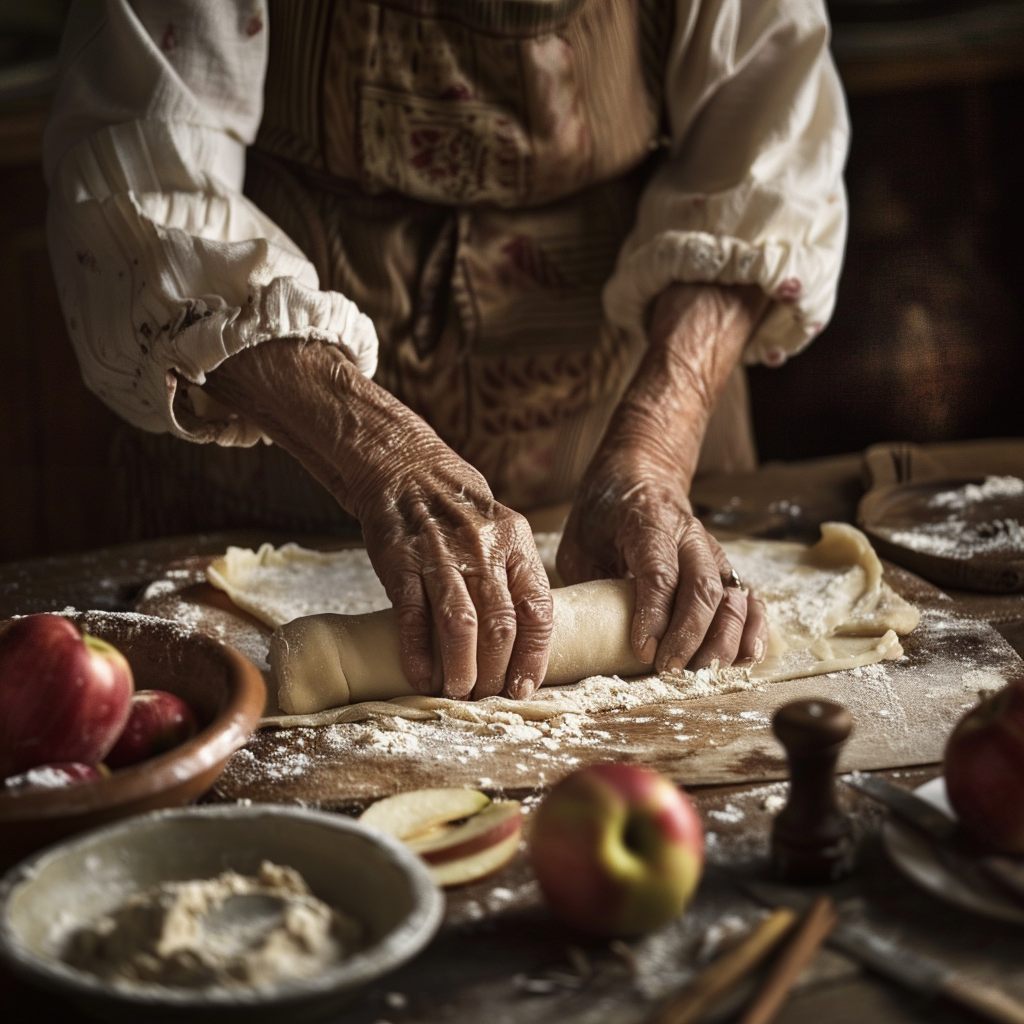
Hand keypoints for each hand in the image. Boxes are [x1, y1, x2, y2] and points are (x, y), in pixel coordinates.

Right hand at [352, 424, 552, 700]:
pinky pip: (413, 615)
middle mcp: (483, 550)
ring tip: (460, 692)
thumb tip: (529, 637)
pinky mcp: (401, 562)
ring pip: (460, 625)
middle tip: (488, 696)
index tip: (525, 687)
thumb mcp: (502, 531)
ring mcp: (440, 556)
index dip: (534, 655)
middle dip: (496, 671)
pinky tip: (420, 676)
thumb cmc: (459, 511)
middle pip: (500, 626)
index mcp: (516, 544)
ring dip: (461, 667)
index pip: (538, 610)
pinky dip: (417, 651)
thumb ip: (515, 576)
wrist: (406, 469)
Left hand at [558, 283, 769, 672]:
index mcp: (648, 524)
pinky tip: (748, 656)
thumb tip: (572, 634)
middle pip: (700, 588)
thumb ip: (584, 579)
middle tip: (669, 670)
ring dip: (723, 638)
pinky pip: (750, 598)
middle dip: (689, 634)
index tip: (643, 650)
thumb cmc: (603, 514)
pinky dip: (753, 628)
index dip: (653, 613)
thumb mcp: (580, 539)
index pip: (658, 572)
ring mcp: (711, 552)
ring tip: (705, 673)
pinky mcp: (725, 568)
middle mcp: (687, 536)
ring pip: (730, 595)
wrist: (641, 474)